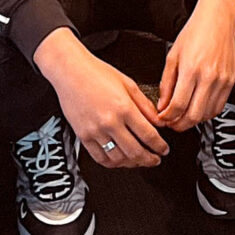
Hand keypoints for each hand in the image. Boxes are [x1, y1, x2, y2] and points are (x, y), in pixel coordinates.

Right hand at [34, 29, 167, 168]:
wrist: (70, 71)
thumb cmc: (97, 73)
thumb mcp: (128, 84)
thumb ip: (145, 105)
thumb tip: (159, 122)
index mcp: (124, 107)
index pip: (148, 135)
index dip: (160, 146)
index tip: (164, 149)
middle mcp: (109, 121)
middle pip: (135, 151)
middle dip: (149, 159)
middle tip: (155, 159)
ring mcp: (95, 131)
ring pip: (118, 158)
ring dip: (132, 163)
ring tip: (139, 160)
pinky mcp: (83, 136)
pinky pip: (100, 158)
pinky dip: (113, 163)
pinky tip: (120, 159)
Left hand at [154, 0, 234, 130]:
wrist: (217, 20)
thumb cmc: (195, 33)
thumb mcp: (172, 56)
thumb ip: (166, 83)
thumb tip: (163, 105)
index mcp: (191, 69)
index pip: (178, 105)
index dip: (168, 117)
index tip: (163, 118)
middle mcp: (208, 77)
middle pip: (193, 115)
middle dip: (179, 124)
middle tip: (171, 123)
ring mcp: (222, 81)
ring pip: (207, 114)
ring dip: (193, 120)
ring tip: (183, 117)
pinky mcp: (230, 82)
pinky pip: (218, 107)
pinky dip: (207, 113)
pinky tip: (198, 109)